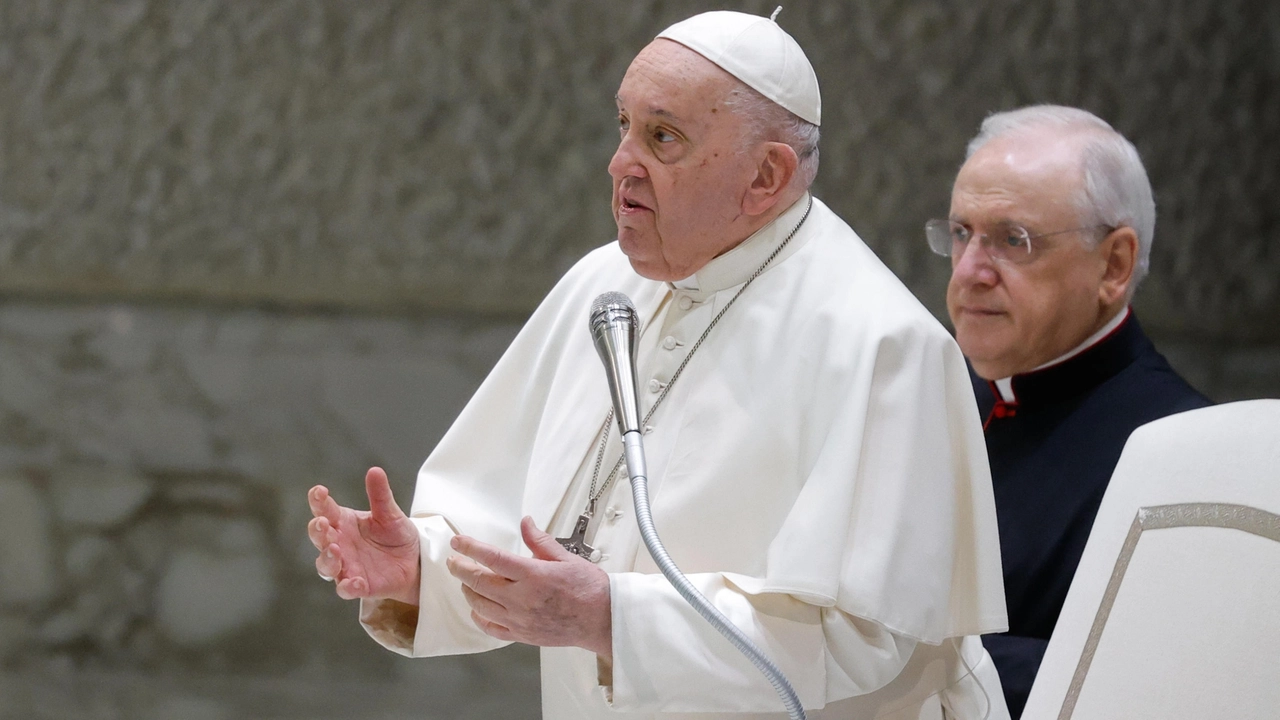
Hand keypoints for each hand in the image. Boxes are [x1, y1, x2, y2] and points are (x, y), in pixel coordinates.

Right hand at [308, 467, 420, 604]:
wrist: (416, 560)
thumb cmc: (396, 535)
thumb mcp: (390, 513)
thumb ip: (381, 495)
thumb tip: (375, 471)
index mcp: (343, 522)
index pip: (324, 510)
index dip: (318, 501)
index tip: (318, 491)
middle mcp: (340, 544)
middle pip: (319, 538)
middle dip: (317, 531)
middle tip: (322, 523)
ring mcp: (347, 566)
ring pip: (326, 565)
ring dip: (327, 559)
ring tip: (334, 550)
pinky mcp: (360, 585)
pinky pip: (347, 589)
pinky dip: (347, 586)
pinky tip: (353, 581)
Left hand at [447, 516, 612, 657]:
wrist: (602, 619)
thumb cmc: (589, 589)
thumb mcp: (565, 557)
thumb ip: (540, 541)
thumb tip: (526, 523)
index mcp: (533, 575)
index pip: (493, 558)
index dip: (471, 548)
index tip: (458, 542)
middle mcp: (522, 598)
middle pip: (479, 582)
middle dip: (461, 568)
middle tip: (454, 560)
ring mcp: (520, 619)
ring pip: (480, 605)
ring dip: (468, 590)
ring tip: (465, 581)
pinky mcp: (522, 634)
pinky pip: (491, 628)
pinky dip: (479, 617)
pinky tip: (477, 609)